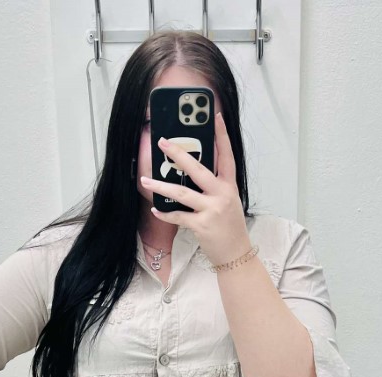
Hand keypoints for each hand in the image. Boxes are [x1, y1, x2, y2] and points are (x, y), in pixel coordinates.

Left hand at [140, 111, 251, 267]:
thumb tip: (192, 172)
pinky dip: (165, 213)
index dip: (221, 136)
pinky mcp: (202, 225)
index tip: (216, 117)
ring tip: (145, 179)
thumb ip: (214, 187)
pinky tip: (155, 209)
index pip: (227, 156)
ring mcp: (212, 210)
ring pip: (182, 192)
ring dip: (160, 186)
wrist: (236, 254)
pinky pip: (178, 216)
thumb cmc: (230, 228)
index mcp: (229, 186)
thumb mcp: (228, 202)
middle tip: (162, 143)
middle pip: (197, 169)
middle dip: (178, 154)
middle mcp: (222, 195)